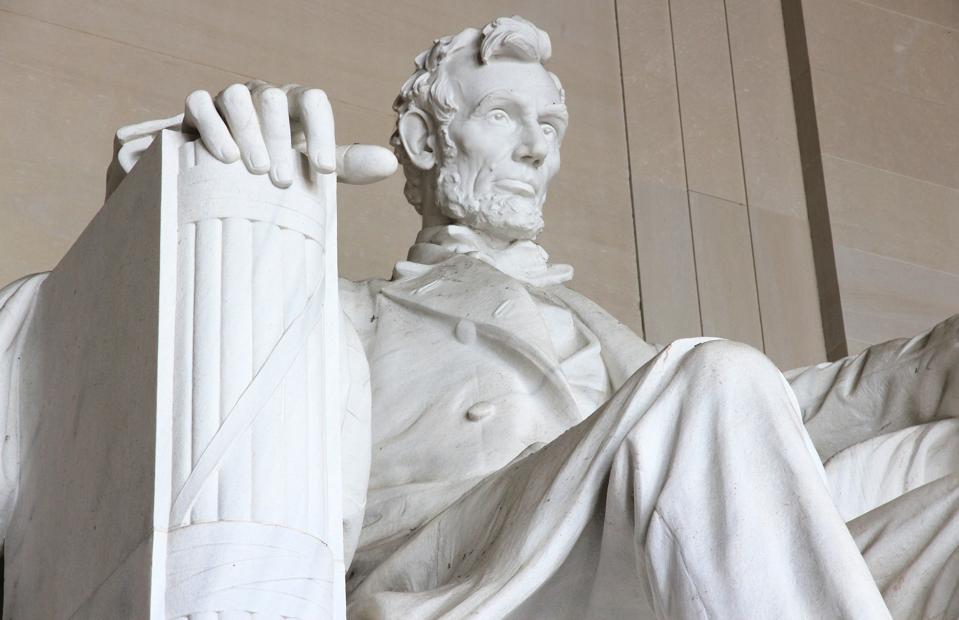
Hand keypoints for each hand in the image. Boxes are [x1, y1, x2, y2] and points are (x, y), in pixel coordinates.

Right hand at [182, 80, 396, 187]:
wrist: (225, 171)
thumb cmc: (277, 165)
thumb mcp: (312, 166)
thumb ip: (347, 164)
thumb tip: (391, 164)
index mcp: (295, 105)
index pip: (313, 100)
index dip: (321, 131)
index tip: (323, 170)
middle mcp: (264, 96)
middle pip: (273, 99)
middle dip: (279, 138)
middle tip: (283, 180)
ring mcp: (230, 99)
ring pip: (237, 98)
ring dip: (248, 132)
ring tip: (255, 170)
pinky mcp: (199, 109)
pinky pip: (201, 104)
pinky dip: (213, 127)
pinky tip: (225, 156)